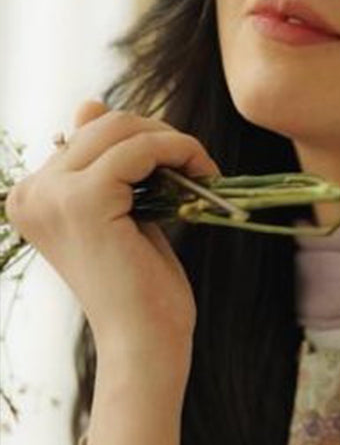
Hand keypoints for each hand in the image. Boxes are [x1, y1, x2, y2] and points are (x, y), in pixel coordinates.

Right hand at [4, 100, 218, 369]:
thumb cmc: (140, 288)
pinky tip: (204, 175)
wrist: (145, 342)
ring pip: (120, 128)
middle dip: (158, 135)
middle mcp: (31, 193)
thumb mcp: (121, 213)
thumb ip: (105, 162)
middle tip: (198, 165)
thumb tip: (90, 102)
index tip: (178, 165)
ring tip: (204, 171)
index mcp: (32, 197)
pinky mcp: (83, 200)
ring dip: (173, 141)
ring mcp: (52, 195)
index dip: (139, 140)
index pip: (86, 135)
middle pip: (101, 123)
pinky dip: (179, 151)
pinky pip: (140, 149)